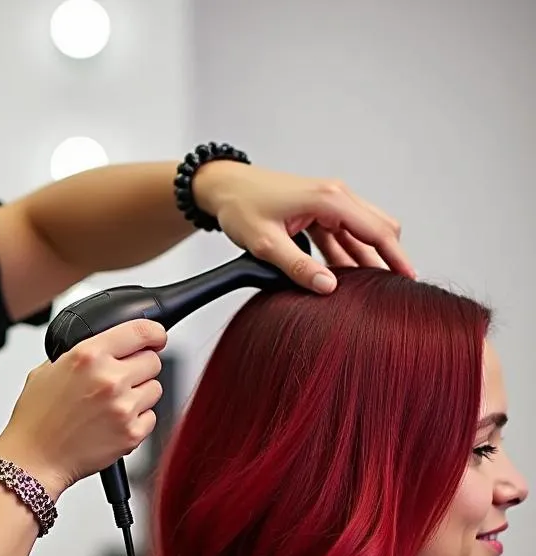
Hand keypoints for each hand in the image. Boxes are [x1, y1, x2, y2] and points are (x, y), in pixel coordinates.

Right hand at [0, 320, 165, 498]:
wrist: (34, 459)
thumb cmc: (36, 420)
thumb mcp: (47, 370)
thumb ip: (80, 355)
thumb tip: (105, 348)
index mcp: (88, 356)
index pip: (140, 331)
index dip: (153, 333)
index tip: (156, 337)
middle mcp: (109, 379)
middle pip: (152, 361)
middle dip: (140, 368)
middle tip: (120, 381)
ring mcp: (123, 407)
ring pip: (154, 389)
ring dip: (139, 395)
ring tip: (112, 406)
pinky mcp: (131, 433)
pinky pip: (151, 417)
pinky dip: (137, 420)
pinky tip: (113, 423)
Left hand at [194, 162, 414, 293]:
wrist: (223, 187)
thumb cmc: (240, 208)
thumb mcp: (265, 244)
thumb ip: (298, 267)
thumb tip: (329, 287)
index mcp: (329, 199)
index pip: (376, 230)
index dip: (396, 257)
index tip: (409, 280)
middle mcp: (335, 196)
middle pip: (377, 228)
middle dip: (387, 258)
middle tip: (393, 290)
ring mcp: (328, 202)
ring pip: (360, 234)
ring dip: (365, 259)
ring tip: (370, 290)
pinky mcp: (318, 210)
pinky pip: (342, 235)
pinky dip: (346, 255)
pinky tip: (344, 278)